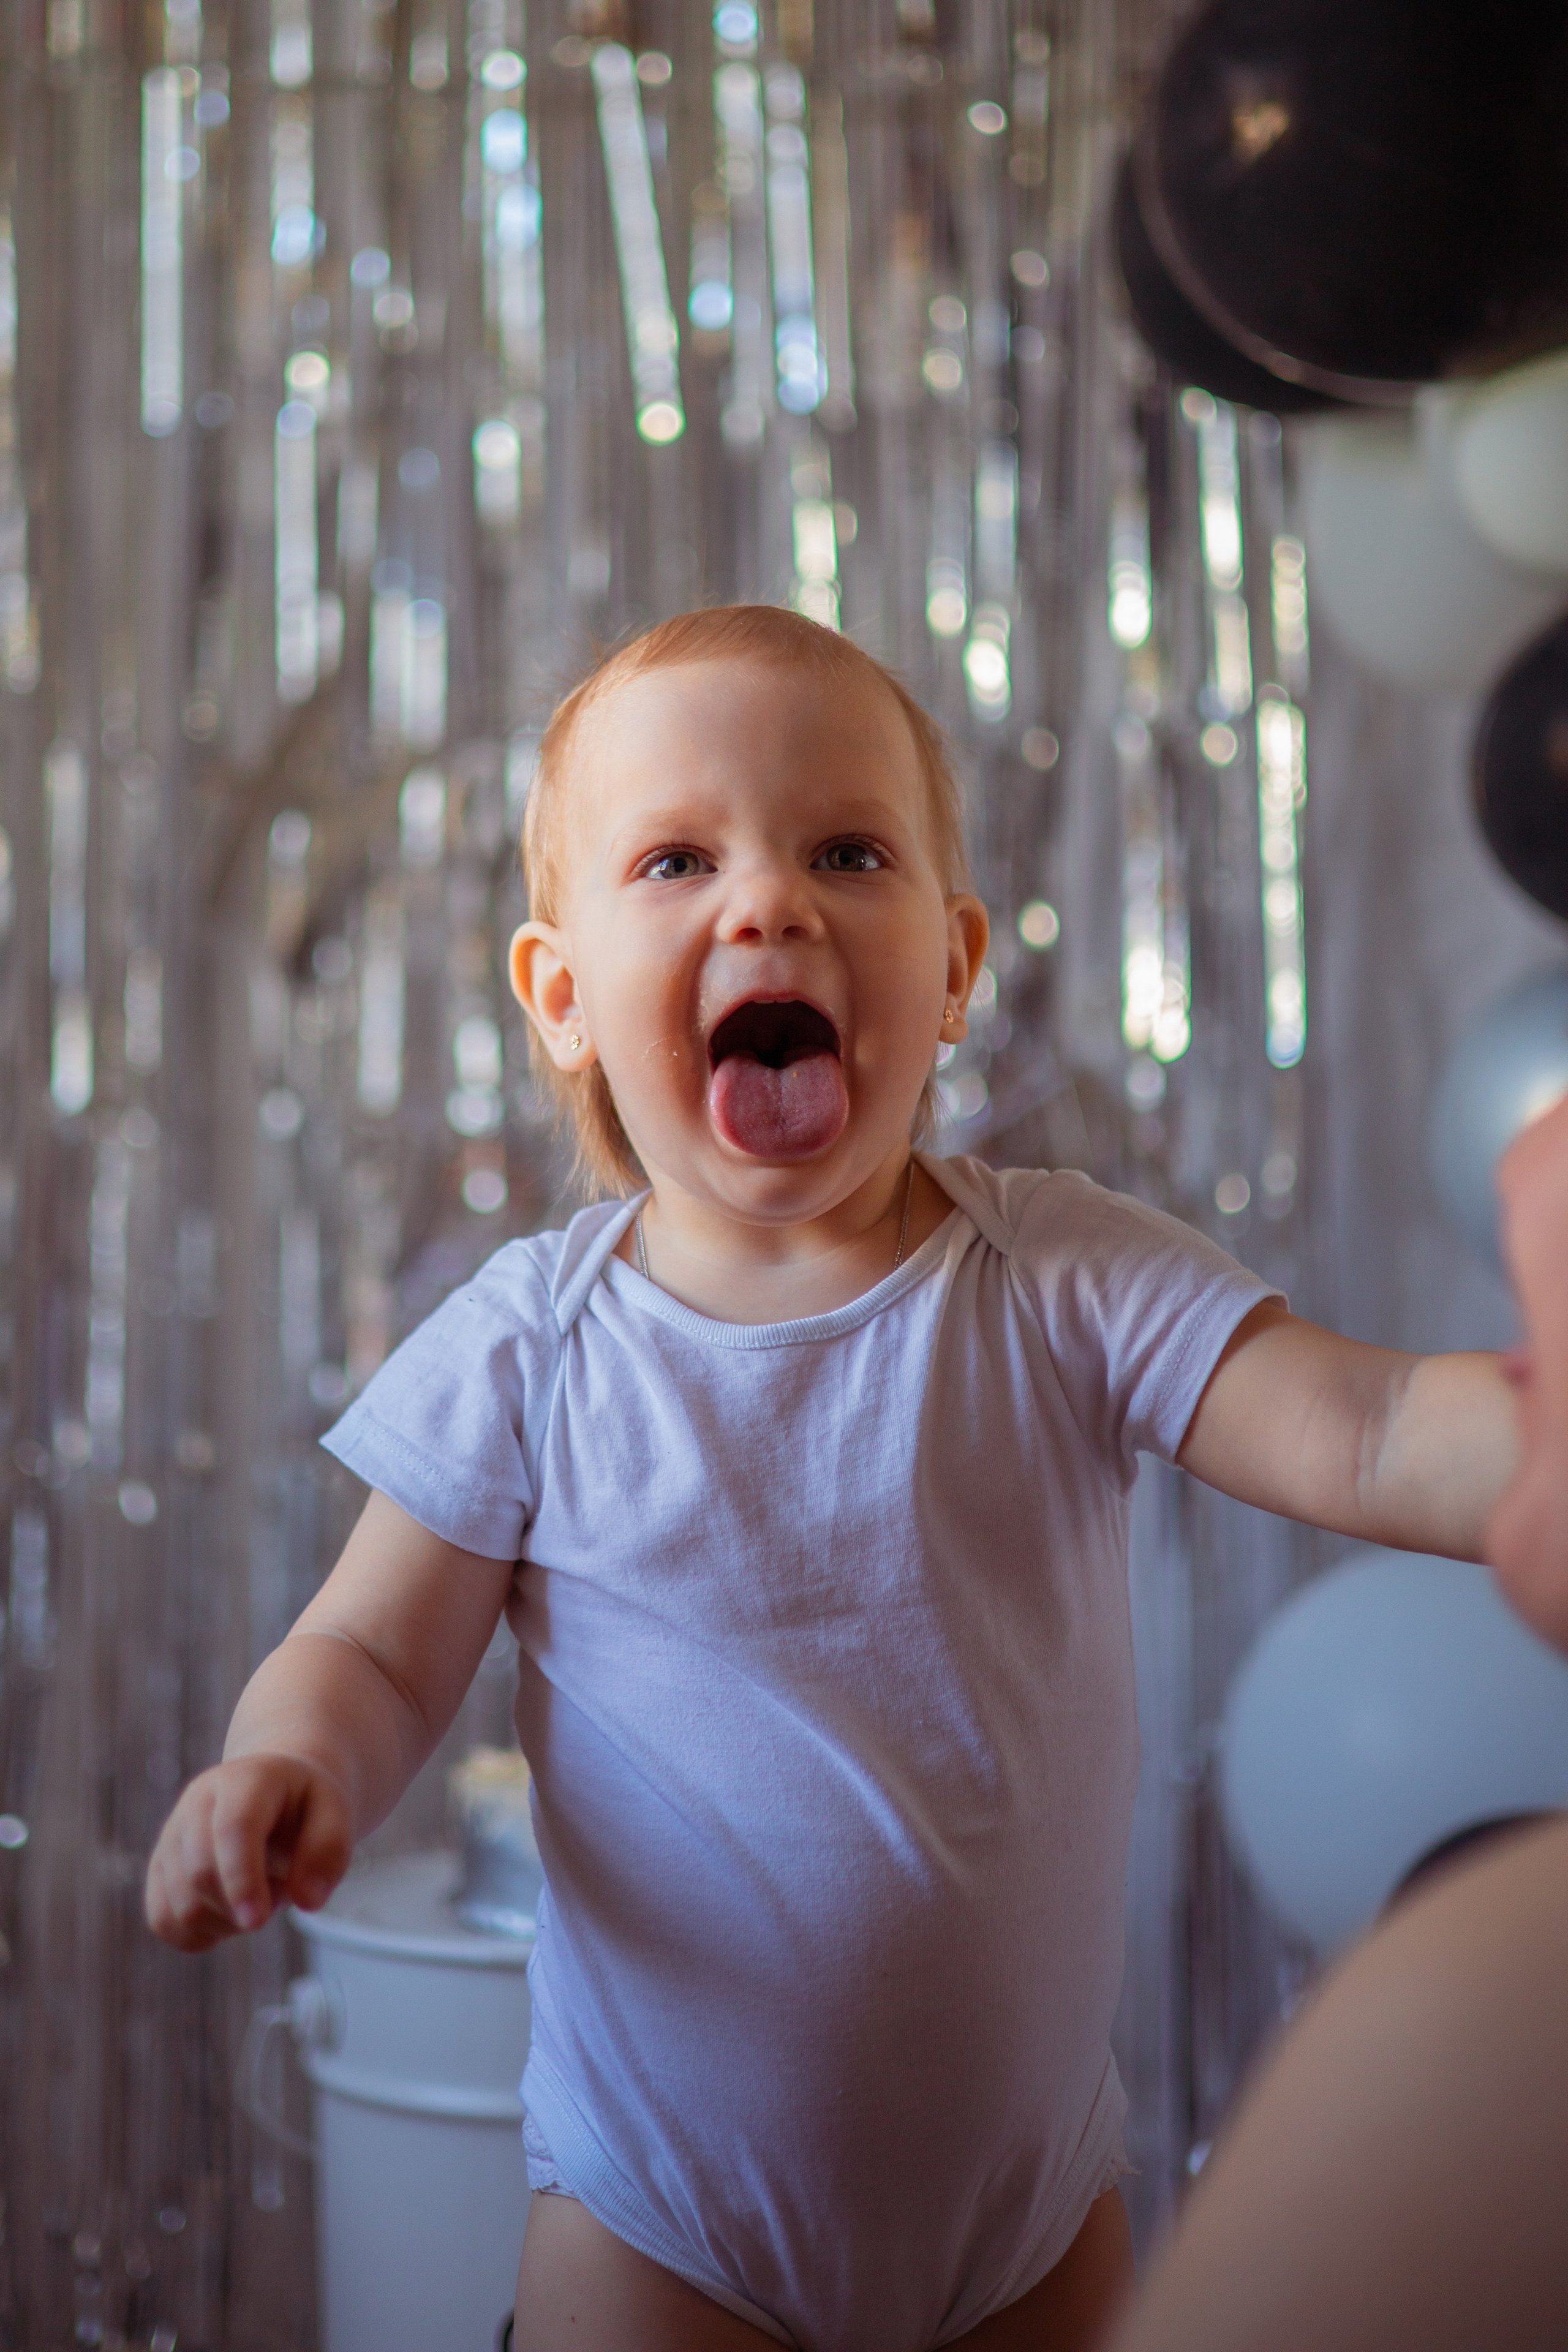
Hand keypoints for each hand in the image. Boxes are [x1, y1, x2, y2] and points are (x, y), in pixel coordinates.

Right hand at [145, 1754, 351, 1951]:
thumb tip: (308, 1901)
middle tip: (278, 1894)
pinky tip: (228, 1915)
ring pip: (180, 1904)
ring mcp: (172, 1834)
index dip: (242, 1878)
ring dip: (226, 1922)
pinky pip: (162, 1920)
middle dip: (241, 1906)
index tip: (258, 1921)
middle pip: (200, 1872)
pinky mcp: (161, 1867)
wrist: (274, 1794)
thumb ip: (329, 1853)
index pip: (233, 1828)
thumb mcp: (335, 1814)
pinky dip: (198, 1934)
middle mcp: (197, 1802)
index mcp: (246, 1780)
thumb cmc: (305, 1808)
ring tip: (257, 1896)